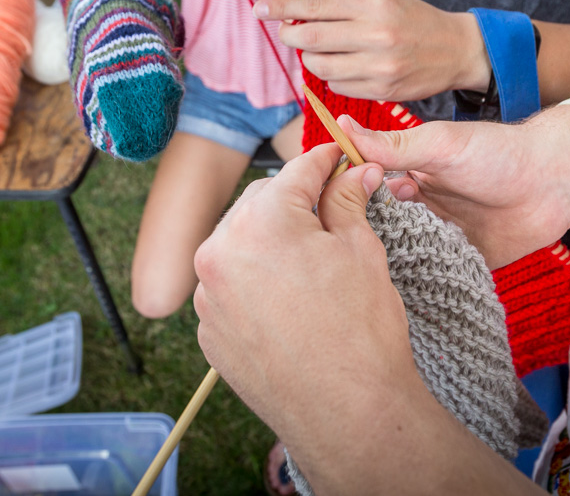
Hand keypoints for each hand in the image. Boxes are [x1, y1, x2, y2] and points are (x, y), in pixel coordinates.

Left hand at [193, 144, 418, 441]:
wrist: (348, 413)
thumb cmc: (360, 333)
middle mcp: (221, 253)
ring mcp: (209, 296)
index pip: (295, 172)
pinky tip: (289, 299)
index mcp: (261, 222)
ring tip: (311, 262)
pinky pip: (229, 288)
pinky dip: (254, 283)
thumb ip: (347, 201)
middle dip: (294, 202)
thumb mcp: (360, 251)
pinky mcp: (209, 331)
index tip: (339, 157)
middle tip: (333, 206)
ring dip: (270, 242)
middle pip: (260, 204)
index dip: (324, 160)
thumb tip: (354, 172)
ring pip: (240, 245)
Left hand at [255, 0, 488, 101]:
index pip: (314, 6)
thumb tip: (292, 12)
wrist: (456, 49)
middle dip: (289, 34)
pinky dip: (332, 76)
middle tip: (286, 31)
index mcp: (373, 2)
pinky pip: (337, 86)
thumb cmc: (412, 18)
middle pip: (309, 38)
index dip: (281, 8)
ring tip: (321, 49)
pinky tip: (346, 66)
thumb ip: (339, 5)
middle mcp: (375, 34)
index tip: (259, 7)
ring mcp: (378, 66)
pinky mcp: (382, 90)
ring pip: (319, 66)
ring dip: (310, 58)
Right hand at [339, 109, 569, 267]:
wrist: (556, 182)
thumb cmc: (499, 153)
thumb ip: (392, 145)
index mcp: (409, 177)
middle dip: (361, 241)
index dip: (344, 204)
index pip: (365, 193)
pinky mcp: (462, 262)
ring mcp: (440, 237)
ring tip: (363, 279)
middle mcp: (420, 209)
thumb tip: (341, 123)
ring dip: (388, 264)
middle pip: (379, 229)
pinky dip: (421, 282)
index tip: (321, 218)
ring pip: (403, 255)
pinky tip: (399, 294)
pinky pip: (435, 276)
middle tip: (341, 256)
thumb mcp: (439, 146)